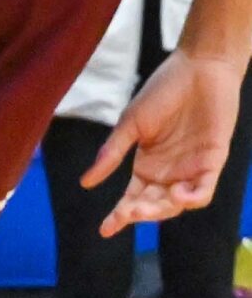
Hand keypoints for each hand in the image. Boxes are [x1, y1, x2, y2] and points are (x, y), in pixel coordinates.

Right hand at [84, 49, 243, 234]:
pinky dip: (190, 198)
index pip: (133, 197)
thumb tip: (85, 183)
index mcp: (147, 165)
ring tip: (144, 206)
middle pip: (154, 205)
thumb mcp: (131, 124)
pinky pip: (203, 191)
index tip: (104, 229)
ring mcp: (191, 169)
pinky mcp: (212, 162)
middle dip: (139, 214)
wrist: (198, 68)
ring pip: (176, 204)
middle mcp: (169, 172)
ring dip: (161, 210)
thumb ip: (112, 153)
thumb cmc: (162, 91)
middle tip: (127, 213)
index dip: (120, 216)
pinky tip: (177, 194)